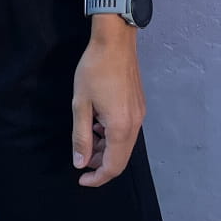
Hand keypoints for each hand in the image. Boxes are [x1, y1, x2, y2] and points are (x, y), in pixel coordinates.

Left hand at [71, 27, 144, 186]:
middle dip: (102, 165)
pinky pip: (128, 131)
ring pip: (125, 145)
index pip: (113, 166)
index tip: (81, 178)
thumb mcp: (80, 104)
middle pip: (122, 159)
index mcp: (120, 127)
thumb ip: (81, 137)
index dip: (97, 178)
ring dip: (107, 150)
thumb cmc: (94, 69)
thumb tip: (81, 162)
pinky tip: (98, 125)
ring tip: (88, 141)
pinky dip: (113, 137)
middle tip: (82, 162)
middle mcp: (135, 124)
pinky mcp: (139, 106)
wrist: (115, 42)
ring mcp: (140, 115)